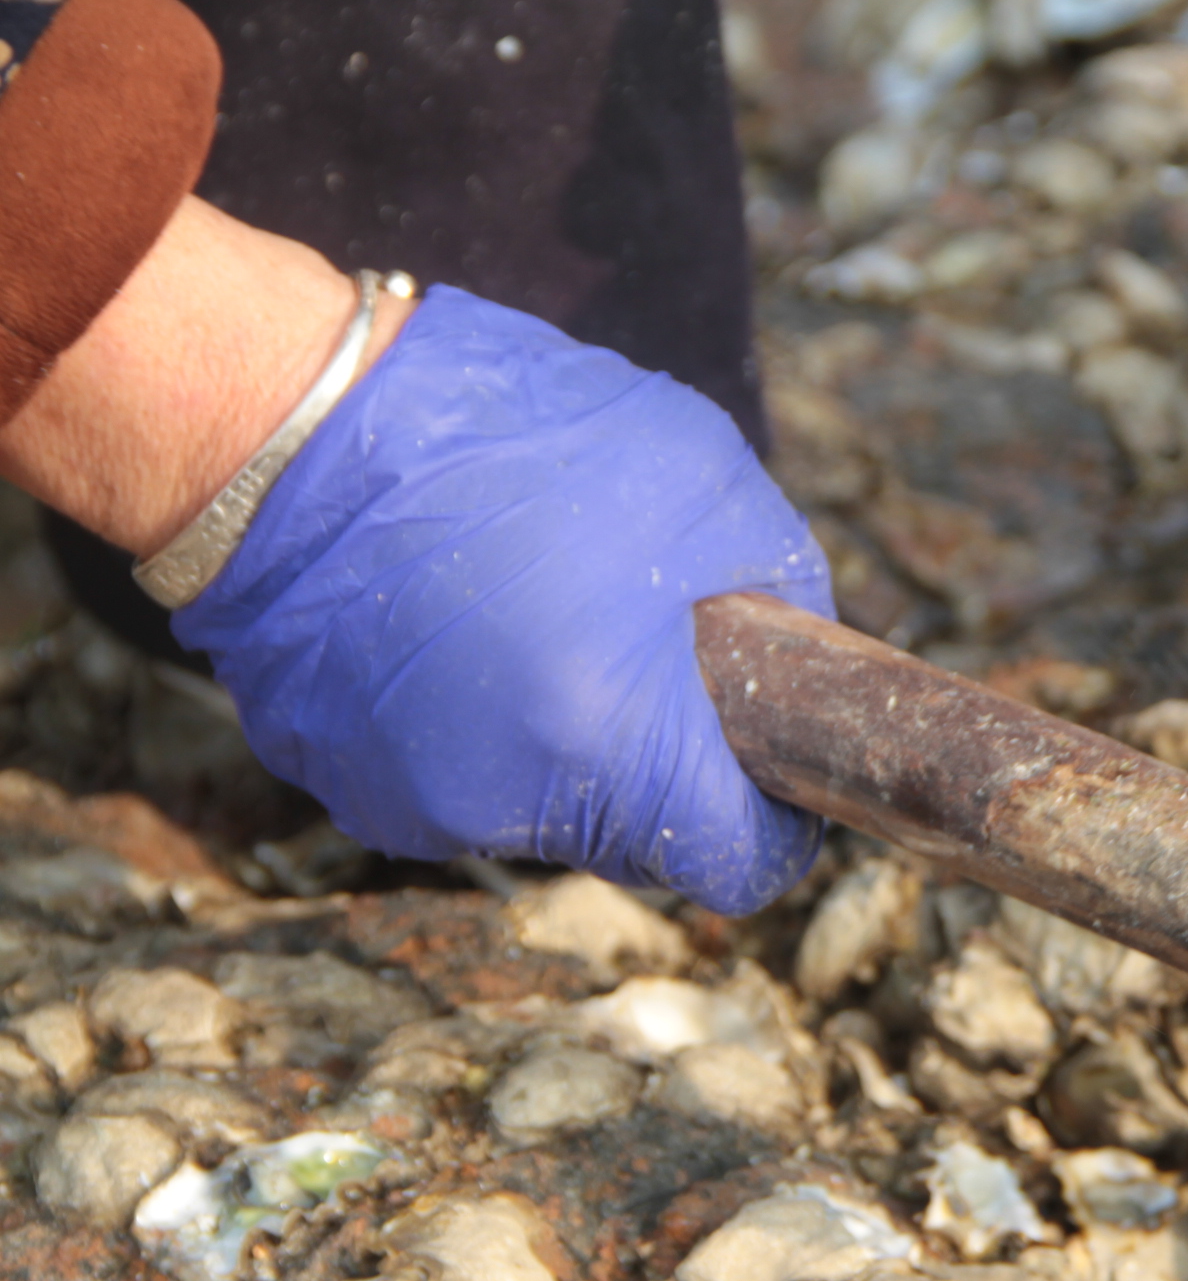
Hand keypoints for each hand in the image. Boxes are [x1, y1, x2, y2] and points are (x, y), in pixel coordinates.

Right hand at [171, 286, 833, 913]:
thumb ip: (784, 591)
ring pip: (540, 807)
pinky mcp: (337, 777)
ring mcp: (411, 804)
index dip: (776, 818)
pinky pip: (445, 773)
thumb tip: (807, 664)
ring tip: (536, 608)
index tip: (771, 758)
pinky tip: (452, 619)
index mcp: (614, 753)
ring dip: (561, 737)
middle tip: (647, 647)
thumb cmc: (514, 438)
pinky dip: (469, 718)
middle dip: (663, 761)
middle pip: (638, 838)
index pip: (741, 864)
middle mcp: (508, 807)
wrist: (285, 416)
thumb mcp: (710, 483)